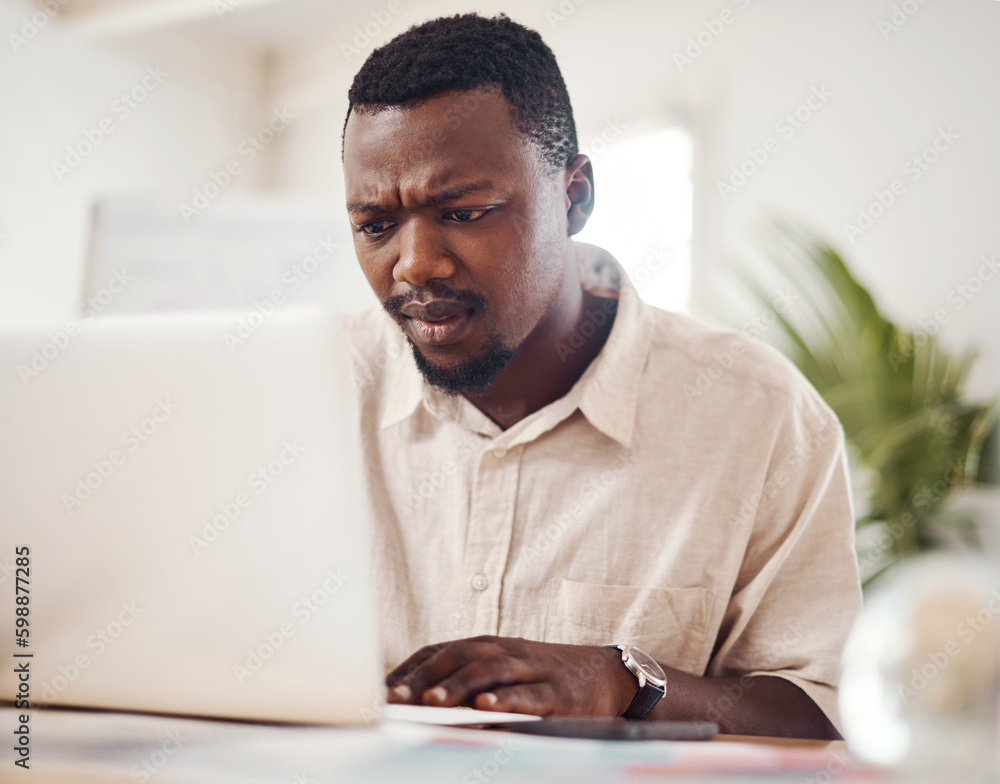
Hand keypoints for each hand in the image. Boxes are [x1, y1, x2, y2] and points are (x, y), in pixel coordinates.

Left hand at [385, 635, 635, 716]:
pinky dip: (506, 699)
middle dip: (424, 676)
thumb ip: (470, 682)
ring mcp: (532, 669)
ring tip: (431, 702)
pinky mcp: (558, 692)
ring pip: (490, 671)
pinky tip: (486, 708)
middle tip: (395, 698)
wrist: (609, 675)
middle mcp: (506, 651)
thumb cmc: (547, 677)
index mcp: (490, 646)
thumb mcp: (507, 672)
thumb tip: (421, 704)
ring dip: (458, 686)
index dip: (410, 668)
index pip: (441, 651)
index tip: (382, 689)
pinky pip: (530, 694)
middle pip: (459, 656)